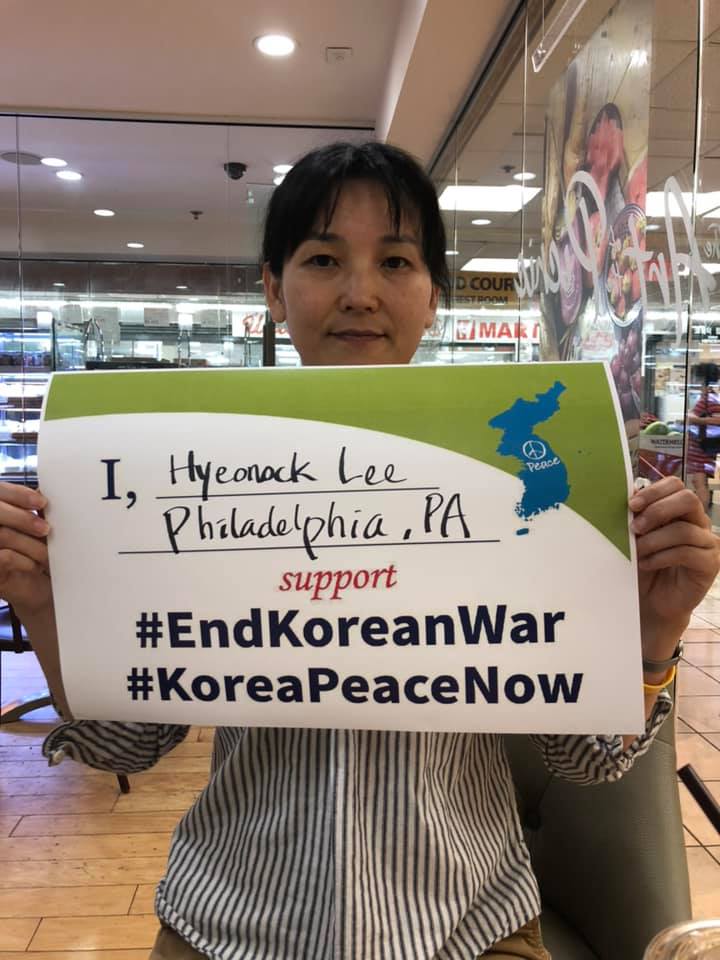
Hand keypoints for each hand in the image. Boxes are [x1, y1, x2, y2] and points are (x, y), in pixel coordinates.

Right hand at [0, 481, 52, 618]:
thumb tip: (47, 489)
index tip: (42, 502)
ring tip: (47, 554)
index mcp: (0, 508)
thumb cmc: (37, 550)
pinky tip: (35, 566)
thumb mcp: (38, 527)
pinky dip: (23, 560)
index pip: (0, 490)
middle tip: (46, 529)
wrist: (37, 587)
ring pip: (2, 534)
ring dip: (30, 544)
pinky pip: (4, 557)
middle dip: (23, 519)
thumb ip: (36, 508)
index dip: (18, 494)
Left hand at [630, 476, 719, 662]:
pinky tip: (647, 564)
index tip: (630, 505)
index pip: (675, 484)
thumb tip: (628, 493)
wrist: (651, 600)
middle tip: (635, 528)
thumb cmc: (642, 564)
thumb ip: (636, 515)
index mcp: (679, 508)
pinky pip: (687, 553)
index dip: (653, 491)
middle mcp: (697, 521)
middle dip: (657, 510)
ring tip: (637, 552)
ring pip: (684, 529)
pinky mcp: (710, 563)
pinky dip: (662, 557)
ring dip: (654, 540)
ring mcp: (707, 542)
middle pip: (688, 499)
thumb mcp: (634, 537)